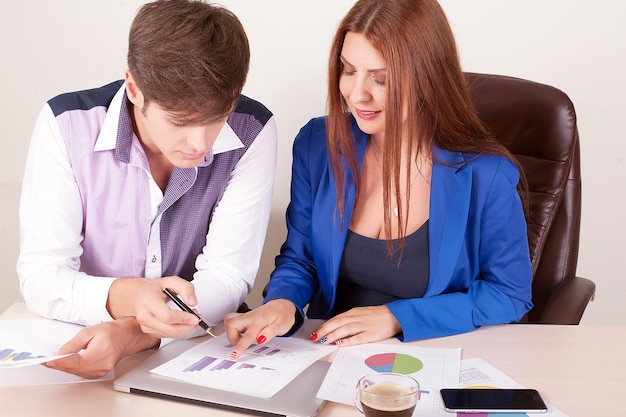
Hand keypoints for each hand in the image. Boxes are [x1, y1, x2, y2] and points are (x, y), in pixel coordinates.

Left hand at [44, 317, 158, 377]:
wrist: (126, 336)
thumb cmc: (111, 332)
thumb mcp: (89, 332)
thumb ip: (73, 344)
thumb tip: (59, 354)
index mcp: (100, 352)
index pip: (75, 361)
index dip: (59, 362)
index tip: (47, 361)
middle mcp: (102, 364)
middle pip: (74, 369)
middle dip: (59, 365)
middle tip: (47, 360)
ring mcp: (101, 370)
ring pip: (77, 372)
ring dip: (66, 367)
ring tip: (55, 361)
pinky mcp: (100, 373)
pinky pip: (82, 373)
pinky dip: (74, 368)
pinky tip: (68, 363)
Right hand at [107, 276, 200, 338]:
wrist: (139, 295)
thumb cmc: (155, 288)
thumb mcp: (172, 281)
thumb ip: (186, 288)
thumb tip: (193, 302)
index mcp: (148, 301)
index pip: (167, 316)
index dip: (183, 319)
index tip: (195, 317)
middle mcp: (144, 315)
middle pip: (170, 329)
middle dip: (188, 326)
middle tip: (197, 319)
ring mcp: (145, 326)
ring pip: (170, 334)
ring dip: (185, 329)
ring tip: (191, 317)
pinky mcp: (149, 332)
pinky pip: (168, 335)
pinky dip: (179, 330)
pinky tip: (182, 322)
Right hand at [223, 299, 296, 359]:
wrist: (282, 305)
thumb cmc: (283, 315)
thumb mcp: (283, 325)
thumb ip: (271, 332)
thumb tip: (261, 339)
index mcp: (260, 320)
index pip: (248, 335)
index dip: (240, 346)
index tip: (235, 355)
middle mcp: (251, 317)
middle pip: (231, 324)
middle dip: (232, 338)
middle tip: (243, 342)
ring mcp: (246, 316)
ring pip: (229, 320)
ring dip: (231, 332)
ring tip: (241, 338)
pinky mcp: (244, 316)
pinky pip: (231, 319)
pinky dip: (232, 327)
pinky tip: (240, 332)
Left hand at [312, 305, 400, 345]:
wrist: (396, 315)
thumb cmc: (378, 316)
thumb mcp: (361, 314)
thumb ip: (349, 320)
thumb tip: (335, 327)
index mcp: (354, 312)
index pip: (336, 319)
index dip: (324, 325)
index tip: (315, 332)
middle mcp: (358, 317)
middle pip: (338, 323)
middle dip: (324, 330)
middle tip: (315, 337)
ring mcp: (365, 325)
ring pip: (346, 329)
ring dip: (333, 335)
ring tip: (323, 341)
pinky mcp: (372, 334)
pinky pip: (359, 337)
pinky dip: (349, 340)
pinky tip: (341, 343)